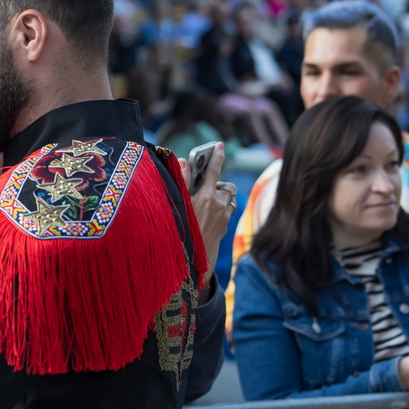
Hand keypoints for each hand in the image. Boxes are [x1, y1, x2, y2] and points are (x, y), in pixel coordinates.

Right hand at [180, 144, 234, 281]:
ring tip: (207, 200)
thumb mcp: (178, 204)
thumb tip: (184, 161)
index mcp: (206, 197)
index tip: (219, 146)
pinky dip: (222, 209)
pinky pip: (228, 212)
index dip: (216, 156)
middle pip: (227, 187)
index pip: (213, 171)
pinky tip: (208, 215)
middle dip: (219, 184)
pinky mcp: (225, 228)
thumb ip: (182, 181)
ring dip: (222, 197)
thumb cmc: (180, 232)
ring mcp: (224, 218)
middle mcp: (219, 206)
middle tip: (205, 188)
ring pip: (230, 200)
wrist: (192, 262)